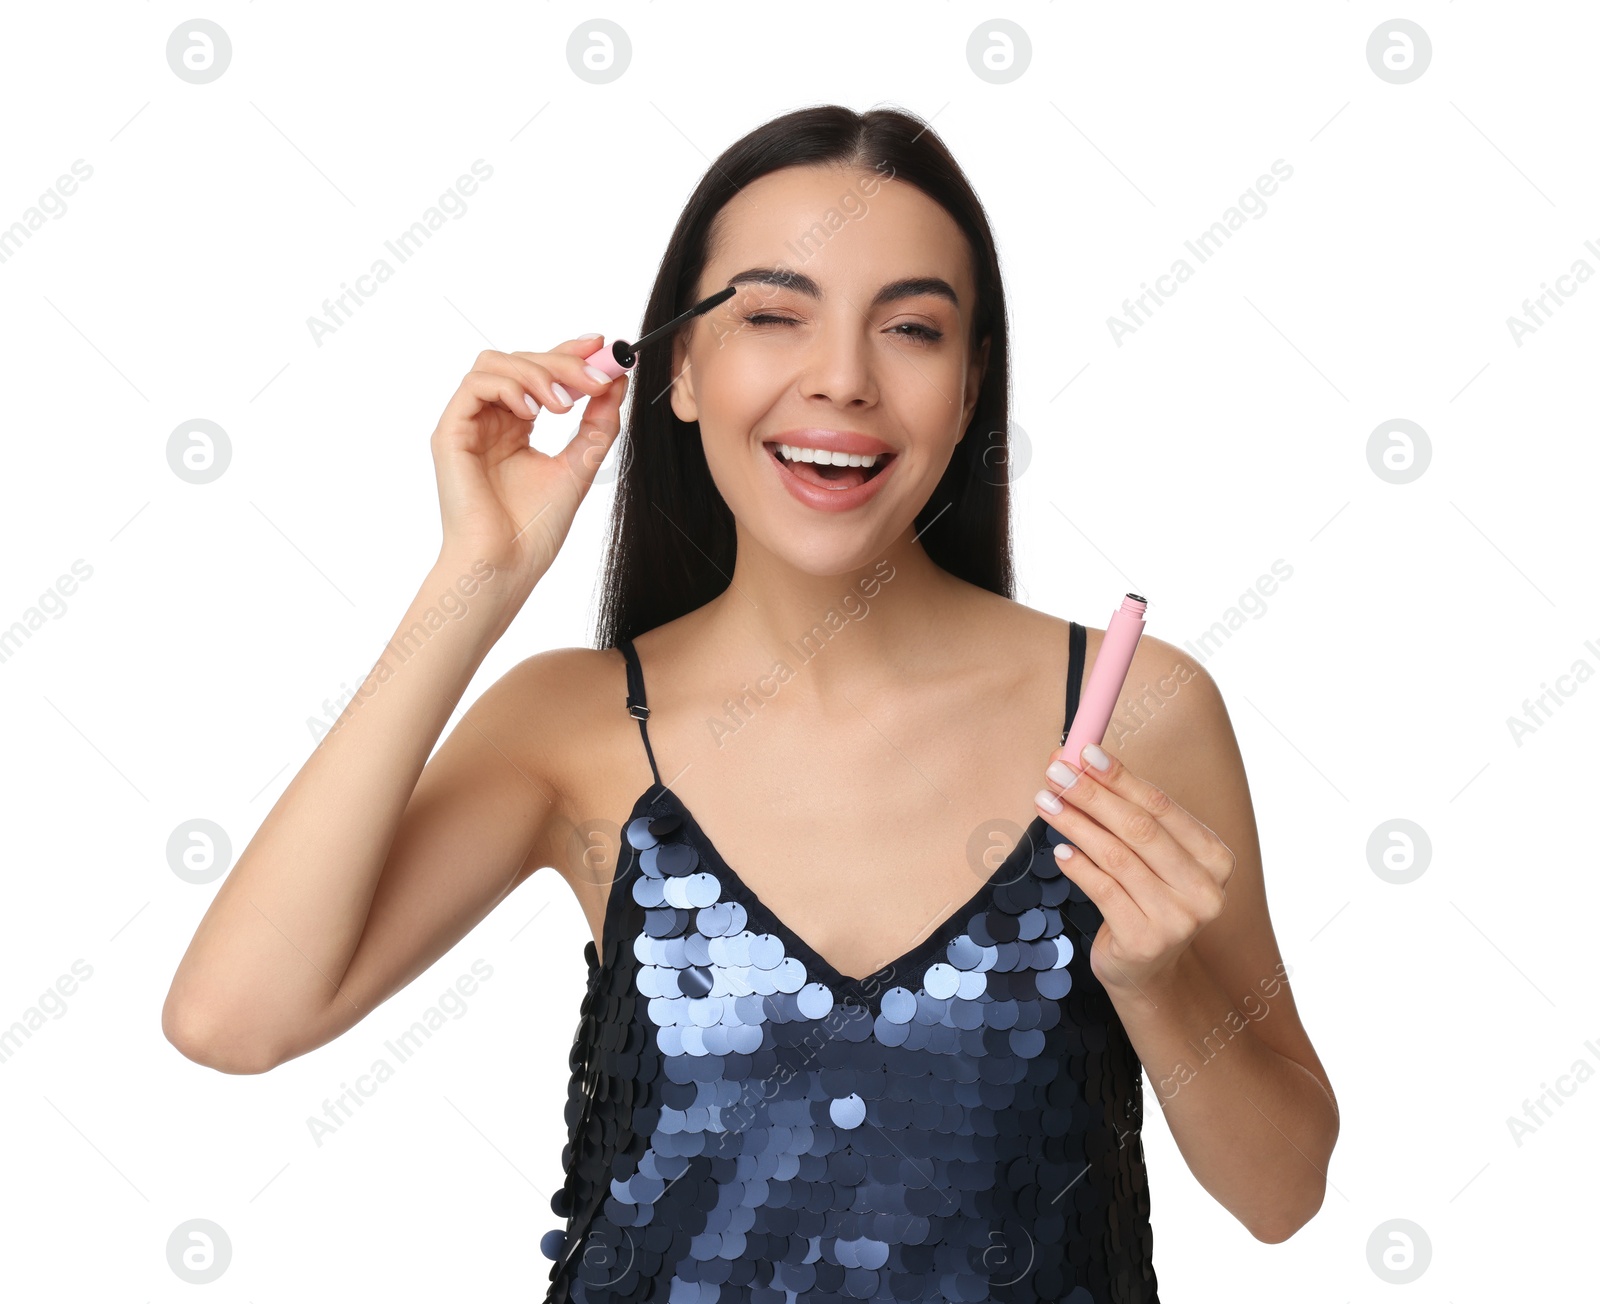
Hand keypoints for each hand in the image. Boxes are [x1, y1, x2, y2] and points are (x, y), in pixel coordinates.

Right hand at [428, 338, 628, 582]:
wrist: (507, 566)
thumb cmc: (534, 529)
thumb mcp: (579, 465)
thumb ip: (597, 423)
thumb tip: (616, 380)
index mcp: (515, 426)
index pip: (539, 373)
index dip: (568, 352)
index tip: (602, 346)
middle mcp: (490, 420)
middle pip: (520, 360)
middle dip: (562, 362)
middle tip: (595, 377)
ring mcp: (468, 425)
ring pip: (495, 363)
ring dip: (537, 373)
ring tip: (564, 404)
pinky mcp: (450, 433)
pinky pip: (474, 385)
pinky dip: (508, 387)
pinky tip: (532, 413)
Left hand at [1034, 742, 1235, 995]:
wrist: (1147, 970)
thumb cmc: (1147, 899)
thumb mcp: (1153, 858)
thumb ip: (1129, 815)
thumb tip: (1081, 764)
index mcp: (1214, 858)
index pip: (1162, 806)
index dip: (1121, 777)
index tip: (1085, 753)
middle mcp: (1203, 888)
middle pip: (1139, 828)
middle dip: (1092, 795)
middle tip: (1056, 771)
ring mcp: (1177, 918)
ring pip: (1116, 856)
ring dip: (1075, 823)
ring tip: (1046, 801)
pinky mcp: (1144, 940)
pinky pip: (1102, 890)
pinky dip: (1077, 865)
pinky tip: (1059, 849)